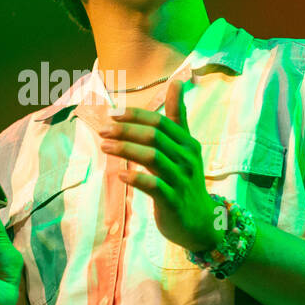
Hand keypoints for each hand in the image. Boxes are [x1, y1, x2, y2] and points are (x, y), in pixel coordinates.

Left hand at [96, 78, 221, 253]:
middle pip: (154, 136)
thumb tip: (176, 81)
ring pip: (153, 157)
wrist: (201, 223)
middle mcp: (186, 159)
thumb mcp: (185, 147)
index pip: (160, 122)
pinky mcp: (173, 201)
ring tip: (104, 146)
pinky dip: (136, 178)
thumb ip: (178, 116)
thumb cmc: (187, 180)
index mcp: (187, 144)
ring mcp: (181, 180)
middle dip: (126, 130)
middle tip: (102, 129)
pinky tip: (120, 174)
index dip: (135, 116)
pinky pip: (154, 186)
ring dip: (126, 149)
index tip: (112, 113)